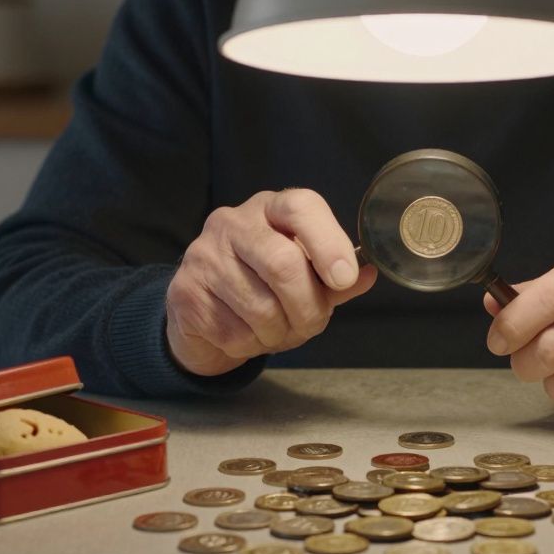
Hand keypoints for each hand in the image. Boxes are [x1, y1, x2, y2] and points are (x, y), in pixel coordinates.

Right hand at [166, 189, 376, 375]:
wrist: (201, 314)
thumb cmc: (264, 289)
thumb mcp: (306, 278)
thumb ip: (337, 277)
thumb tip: (368, 274)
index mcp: (270, 209)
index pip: (301, 207)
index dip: (328, 243)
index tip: (343, 279)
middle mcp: (233, 223)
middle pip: (283, 263)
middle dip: (308, 307)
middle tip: (312, 323)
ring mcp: (203, 255)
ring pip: (260, 307)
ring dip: (279, 333)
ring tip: (276, 331)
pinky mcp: (185, 292)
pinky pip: (234, 332)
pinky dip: (251, 346)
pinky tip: (247, 336)